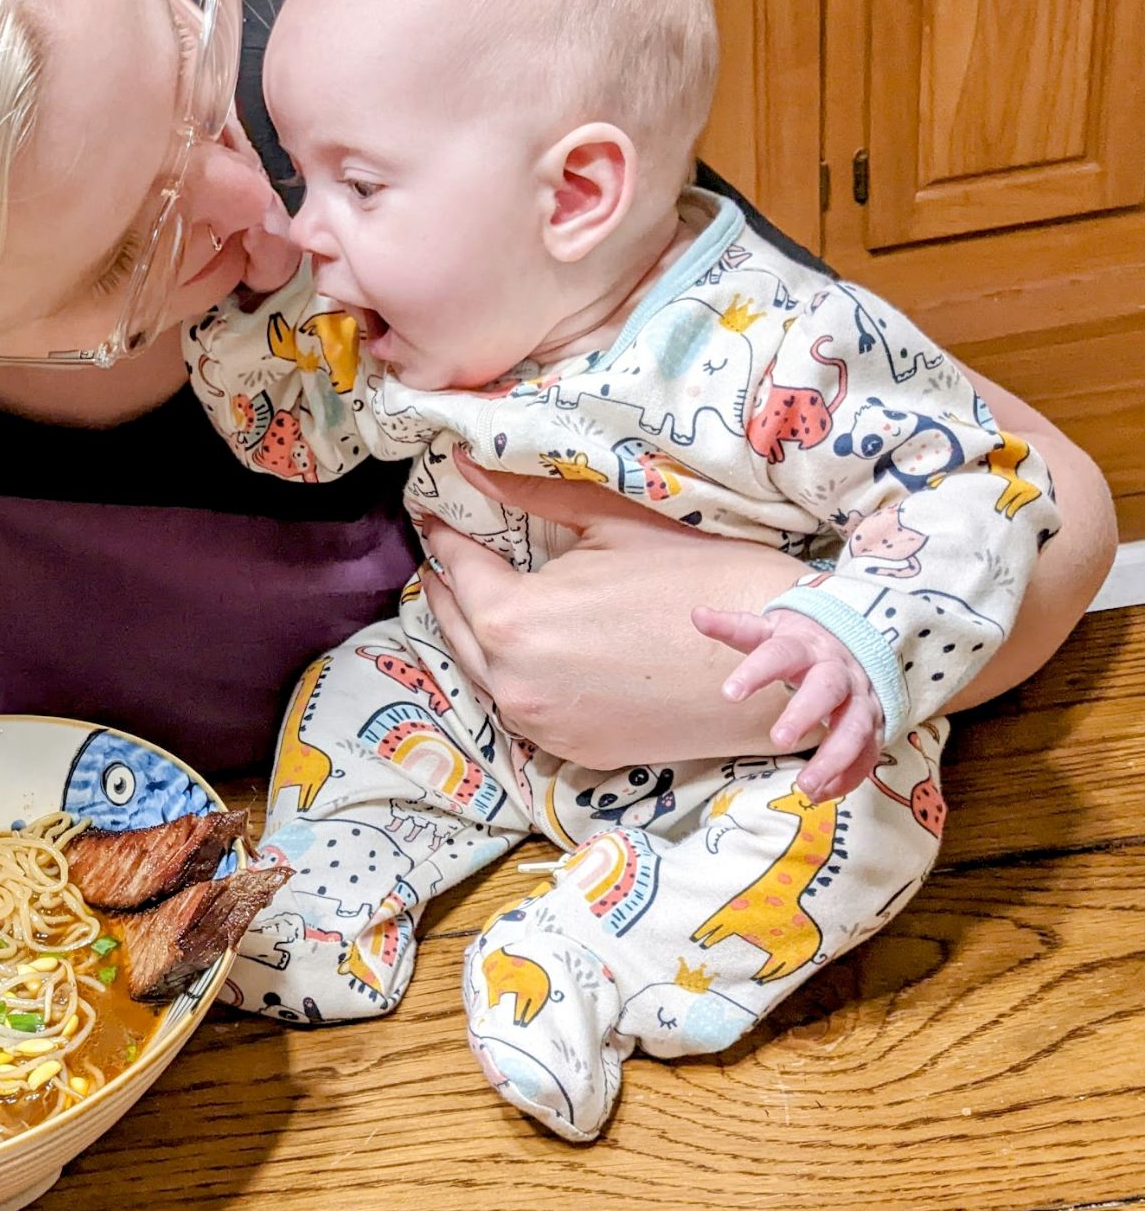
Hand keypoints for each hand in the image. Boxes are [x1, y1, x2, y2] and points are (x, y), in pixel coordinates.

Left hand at [418, 449, 805, 768]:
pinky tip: (521, 645)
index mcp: (514, 619)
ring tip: (477, 594)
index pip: (457, 567)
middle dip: (449, 584)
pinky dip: (510, 672)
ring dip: (473, 630)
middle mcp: (512, 681)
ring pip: (480, 670)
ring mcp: (539, 724)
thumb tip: (466, 460)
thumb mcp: (610, 522)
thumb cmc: (697, 580)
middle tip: (446, 552)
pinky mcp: (569, 750)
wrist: (775, 664)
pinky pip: (518, 705)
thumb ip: (528, 492)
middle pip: (455, 624)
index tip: (435, 513)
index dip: (444, 534)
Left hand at [691, 607, 883, 801]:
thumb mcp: (770, 631)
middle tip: (779, 739)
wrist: (856, 641)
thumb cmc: (801, 643)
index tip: (728, 693)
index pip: (779, 653)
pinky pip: (868, 753)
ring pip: (856, 727)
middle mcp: (838, 671)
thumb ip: (735, 628)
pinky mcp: (875, 724)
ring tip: (805, 785)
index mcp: (806, 646)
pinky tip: (822, 795)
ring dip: (834, 758)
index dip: (755, 671)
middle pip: (826, 688)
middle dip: (805, 713)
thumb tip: (697, 614)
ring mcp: (861, 699)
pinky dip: (849, 776)